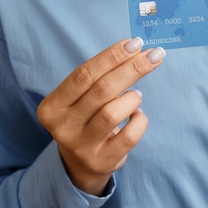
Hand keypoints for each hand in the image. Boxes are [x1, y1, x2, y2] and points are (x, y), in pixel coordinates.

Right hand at [37, 38, 164, 195]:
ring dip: (132, 98)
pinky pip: (129, 136)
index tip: (135, 43)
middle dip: (132, 68)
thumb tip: (135, 49)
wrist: (80, 165)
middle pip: (102, 89)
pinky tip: (138, 116)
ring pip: (112, 113)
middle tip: (154, 55)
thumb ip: (100, 77)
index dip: (112, 56)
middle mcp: (62, 126)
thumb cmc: (86, 119)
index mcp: (53, 105)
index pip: (84, 73)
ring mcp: (81, 146)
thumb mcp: (81, 99)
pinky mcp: (102, 161)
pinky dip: (139, 121)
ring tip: (137, 95)